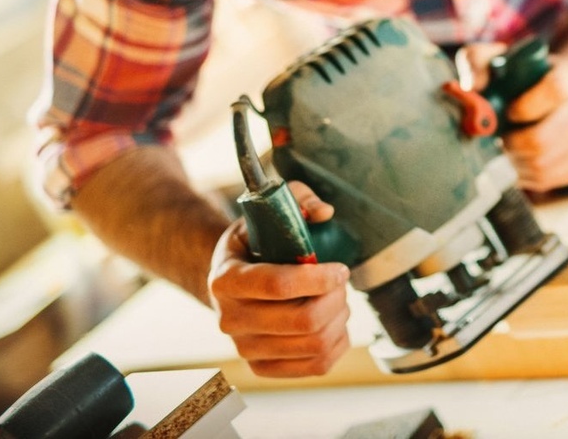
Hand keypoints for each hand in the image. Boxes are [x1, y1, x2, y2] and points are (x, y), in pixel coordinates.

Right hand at [208, 181, 351, 377]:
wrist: (230, 281)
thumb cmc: (254, 244)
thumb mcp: (267, 212)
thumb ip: (297, 199)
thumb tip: (324, 212)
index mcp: (226, 280)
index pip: (278, 285)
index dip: (319, 277)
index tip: (339, 267)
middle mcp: (230, 319)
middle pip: (302, 321)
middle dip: (336, 298)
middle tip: (341, 281)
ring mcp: (245, 348)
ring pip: (314, 345)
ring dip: (339, 319)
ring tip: (337, 299)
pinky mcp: (263, 368)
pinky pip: (316, 366)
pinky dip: (338, 343)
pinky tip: (334, 322)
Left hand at [458, 44, 567, 191]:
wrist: (555, 98)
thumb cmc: (521, 78)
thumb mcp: (498, 61)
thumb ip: (478, 63)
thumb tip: (470, 88)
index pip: (557, 88)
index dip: (527, 106)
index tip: (507, 113)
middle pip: (547, 137)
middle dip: (512, 144)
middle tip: (495, 140)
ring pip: (544, 163)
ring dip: (515, 161)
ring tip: (504, 150)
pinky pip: (551, 179)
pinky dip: (526, 175)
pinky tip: (518, 161)